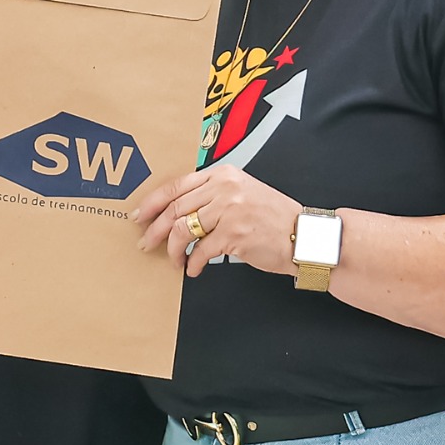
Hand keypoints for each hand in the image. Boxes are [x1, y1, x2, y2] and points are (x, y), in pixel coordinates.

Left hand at [134, 165, 302, 277]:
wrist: (304, 235)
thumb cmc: (274, 217)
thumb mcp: (243, 192)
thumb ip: (213, 195)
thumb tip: (178, 211)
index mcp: (223, 175)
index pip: (177, 185)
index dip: (153, 201)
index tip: (141, 214)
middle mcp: (225, 189)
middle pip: (176, 208)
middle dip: (155, 229)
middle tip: (146, 242)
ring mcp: (229, 211)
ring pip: (183, 230)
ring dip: (173, 249)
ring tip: (174, 260)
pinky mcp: (234, 235)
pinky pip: (201, 251)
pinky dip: (193, 264)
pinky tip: (194, 269)